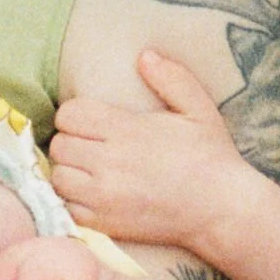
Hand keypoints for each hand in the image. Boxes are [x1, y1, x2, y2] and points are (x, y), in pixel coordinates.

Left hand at [50, 48, 260, 255]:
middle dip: (71, 141)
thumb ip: (171, 78)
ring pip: (58, 177)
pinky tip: (93, 194)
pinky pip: (67, 208)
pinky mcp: (105, 224)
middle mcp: (109, 162)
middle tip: (90, 145)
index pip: (69, 115)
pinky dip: (73, 200)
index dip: (76, 114)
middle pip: (59, 145)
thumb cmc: (212, 157)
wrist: (222, 210)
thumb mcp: (199, 109)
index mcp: (127, 130)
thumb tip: (144, 56)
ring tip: (88, 169)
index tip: (91, 121)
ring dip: (69, 171)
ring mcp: (104, 196)